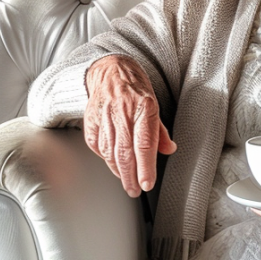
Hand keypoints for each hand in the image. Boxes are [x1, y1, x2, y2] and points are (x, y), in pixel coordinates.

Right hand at [83, 55, 175, 196]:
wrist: (110, 69)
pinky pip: (97, 145)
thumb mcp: (154, 103)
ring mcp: (105, 115)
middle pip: (125, 152)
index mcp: (144, 106)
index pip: (144, 144)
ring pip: (110, 152)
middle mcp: (123, 111)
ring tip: (127, 180)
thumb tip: (169, 149)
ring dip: (118, 170)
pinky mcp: (91, 119)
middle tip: (135, 190)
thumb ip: (160, 130)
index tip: (148, 183)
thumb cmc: (135, 87)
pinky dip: (105, 158)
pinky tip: (113, 163)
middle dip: (131, 177)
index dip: (146, 167)